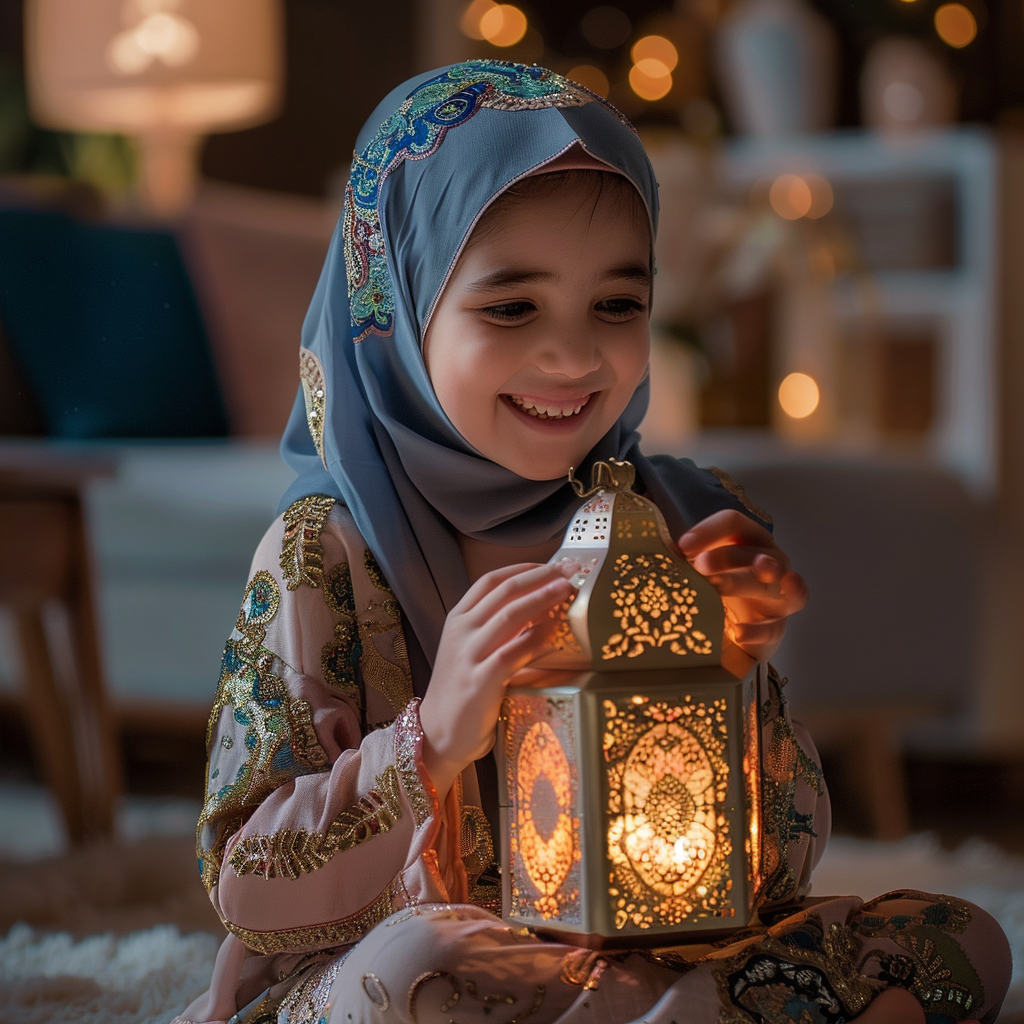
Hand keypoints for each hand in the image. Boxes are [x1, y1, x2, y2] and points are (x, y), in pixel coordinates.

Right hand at [419, 562, 574, 800]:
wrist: (438, 733)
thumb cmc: (462, 689)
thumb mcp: (470, 649)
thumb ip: (495, 627)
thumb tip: (539, 606)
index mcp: (457, 619)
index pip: (491, 580)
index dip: (524, 568)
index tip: (552, 564)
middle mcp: (461, 631)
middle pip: (505, 591)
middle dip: (541, 576)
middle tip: (570, 569)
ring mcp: (469, 655)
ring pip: (510, 614)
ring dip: (543, 598)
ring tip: (567, 590)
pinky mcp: (480, 682)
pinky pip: (514, 652)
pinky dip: (538, 637)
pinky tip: (556, 630)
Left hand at [678, 509, 807, 662]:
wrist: (734, 635)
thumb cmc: (714, 593)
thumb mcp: (697, 574)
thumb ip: (682, 561)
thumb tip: (652, 555)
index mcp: (746, 542)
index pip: (734, 523)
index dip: (711, 530)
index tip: (683, 545)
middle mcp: (769, 563)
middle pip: (757, 551)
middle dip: (729, 556)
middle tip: (701, 565)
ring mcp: (778, 596)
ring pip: (774, 583)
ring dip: (743, 581)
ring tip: (717, 587)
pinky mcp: (776, 628)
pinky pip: (774, 628)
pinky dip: (757, 630)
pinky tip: (737, 632)